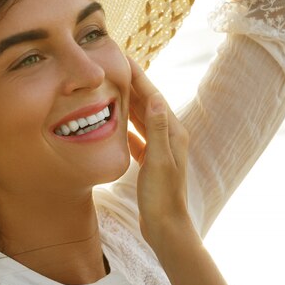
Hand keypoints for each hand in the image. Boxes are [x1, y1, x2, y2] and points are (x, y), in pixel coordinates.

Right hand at [126, 58, 192, 245]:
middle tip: (113, 66)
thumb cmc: (162, 197)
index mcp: (172, 133)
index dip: (138, 76)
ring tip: (111, 87)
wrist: (166, 227)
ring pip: (141, 119)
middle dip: (131, 84)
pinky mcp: (152, 161)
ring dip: (128, 103)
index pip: (153, 97)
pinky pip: (138, 137)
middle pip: (147, 104)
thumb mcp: (159, 162)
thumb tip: (154, 98)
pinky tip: (115, 123)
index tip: (123, 57)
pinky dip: (127, 126)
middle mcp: (169, 137)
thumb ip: (156, 130)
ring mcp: (160, 149)